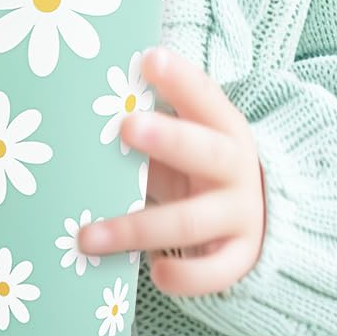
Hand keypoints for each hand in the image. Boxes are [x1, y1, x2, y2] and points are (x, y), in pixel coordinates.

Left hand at [78, 45, 266, 295]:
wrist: (258, 215)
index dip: (179, 78)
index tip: (148, 58)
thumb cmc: (198, 164)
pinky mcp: (238, 258)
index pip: (204, 95)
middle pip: (205, 151)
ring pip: (191, 220)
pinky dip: (185, 277)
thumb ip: (148, 123)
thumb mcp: (186, 137)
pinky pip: (214, 272)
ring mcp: (240, 215)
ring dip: (137, 228)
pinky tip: (155, 274)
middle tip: (126, 126)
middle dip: (168, 139)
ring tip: (88, 235)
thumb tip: (78, 103)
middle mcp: (236, 167)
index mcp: (223, 126)